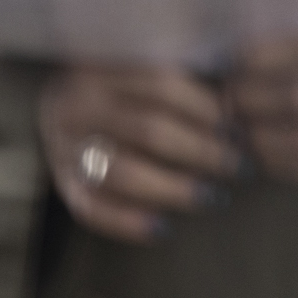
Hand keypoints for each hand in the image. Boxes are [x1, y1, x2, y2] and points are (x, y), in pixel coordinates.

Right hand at [39, 64, 238, 242]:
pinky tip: (164, 229)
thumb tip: (239, 102)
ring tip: (214, 198)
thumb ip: (182, 75)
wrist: (56, 105)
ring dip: (175, 189)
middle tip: (241, 167)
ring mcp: (64, 148)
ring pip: (125, 174)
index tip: (241, 128)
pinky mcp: (62, 184)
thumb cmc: (120, 87)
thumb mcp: (140, 69)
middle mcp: (77, 107)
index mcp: (101, 67)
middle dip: (204, 152)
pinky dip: (129, 223)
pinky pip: (93, 210)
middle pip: (150, 131)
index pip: (163, 86)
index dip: (207, 108)